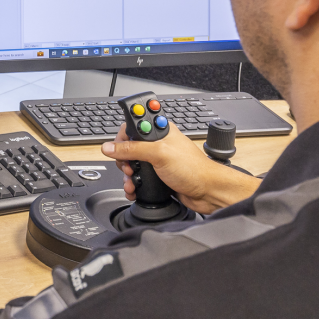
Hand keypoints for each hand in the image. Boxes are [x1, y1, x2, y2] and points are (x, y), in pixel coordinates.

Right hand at [101, 121, 258, 213]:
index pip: (132, 126)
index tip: (118, 148)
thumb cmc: (193, 169)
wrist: (207, 192)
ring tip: (131, 181)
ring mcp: (157, 160)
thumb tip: (110, 147)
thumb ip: (132, 149)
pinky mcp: (158, 176)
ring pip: (133, 165)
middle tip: (129, 167)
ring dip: (128, 175)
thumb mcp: (159, 154)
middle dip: (124, 160)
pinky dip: (134, 185)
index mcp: (160, 130)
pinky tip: (134, 189)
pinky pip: (139, 178)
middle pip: (129, 147)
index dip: (122, 137)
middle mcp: (158, 144)